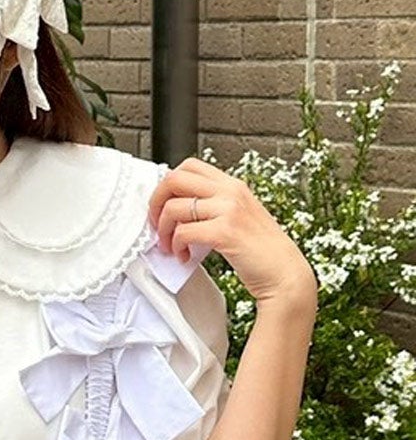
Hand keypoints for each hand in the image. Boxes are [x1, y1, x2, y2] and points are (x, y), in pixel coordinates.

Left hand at [148, 157, 316, 306]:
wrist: (285, 273)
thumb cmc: (261, 251)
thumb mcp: (239, 216)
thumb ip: (214, 207)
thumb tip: (178, 209)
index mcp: (232, 185)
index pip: (189, 166)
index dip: (167, 184)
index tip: (162, 205)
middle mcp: (230, 191)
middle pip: (174, 179)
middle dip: (155, 203)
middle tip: (156, 224)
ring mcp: (229, 210)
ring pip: (174, 207)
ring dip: (163, 230)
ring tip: (170, 246)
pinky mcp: (225, 232)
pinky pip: (183, 232)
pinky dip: (176, 246)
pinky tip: (184, 257)